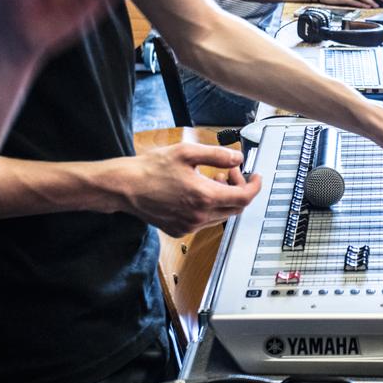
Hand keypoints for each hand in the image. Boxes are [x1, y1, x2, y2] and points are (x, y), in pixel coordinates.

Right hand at [116, 143, 261, 235]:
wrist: (126, 186)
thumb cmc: (151, 168)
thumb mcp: (188, 152)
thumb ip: (218, 154)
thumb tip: (238, 158)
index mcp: (204, 196)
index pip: (244, 197)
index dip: (255, 186)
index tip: (256, 177)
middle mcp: (199, 216)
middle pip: (235, 208)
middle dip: (239, 188)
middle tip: (230, 170)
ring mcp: (189, 226)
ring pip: (221, 215)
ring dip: (224, 198)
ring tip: (214, 178)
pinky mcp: (179, 230)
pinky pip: (205, 221)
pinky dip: (210, 207)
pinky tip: (199, 191)